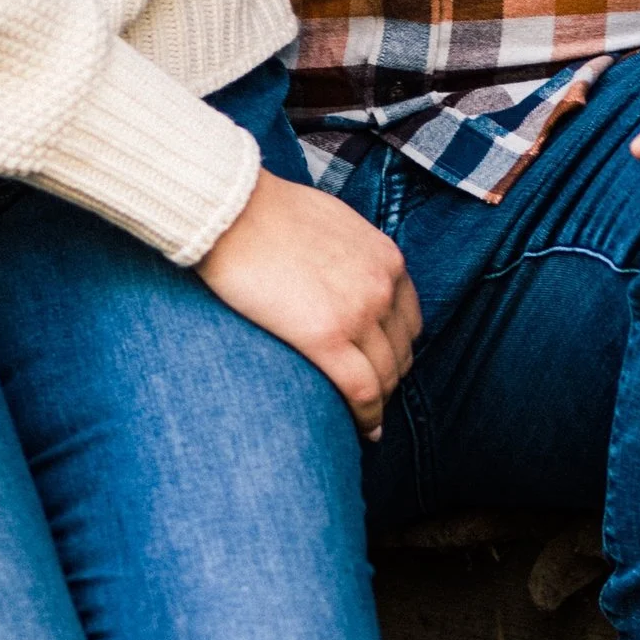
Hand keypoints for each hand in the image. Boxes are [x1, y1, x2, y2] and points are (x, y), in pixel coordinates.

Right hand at [199, 166, 421, 435]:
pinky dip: (368, 415)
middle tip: (370, 398)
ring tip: (365, 418)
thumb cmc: (266, 212)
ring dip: (379, 401)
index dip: (397, 350)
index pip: (409, 320)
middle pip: (401, 352)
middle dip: (389, 379)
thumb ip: (352, 253)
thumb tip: (343, 274)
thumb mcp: (333, 223)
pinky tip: (365, 430)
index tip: (381, 367)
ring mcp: (359, 313)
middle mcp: (383, 286)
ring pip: (386, 376)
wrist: (231, 210)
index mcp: (387, 259)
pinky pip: (362, 390)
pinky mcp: (327, 337)